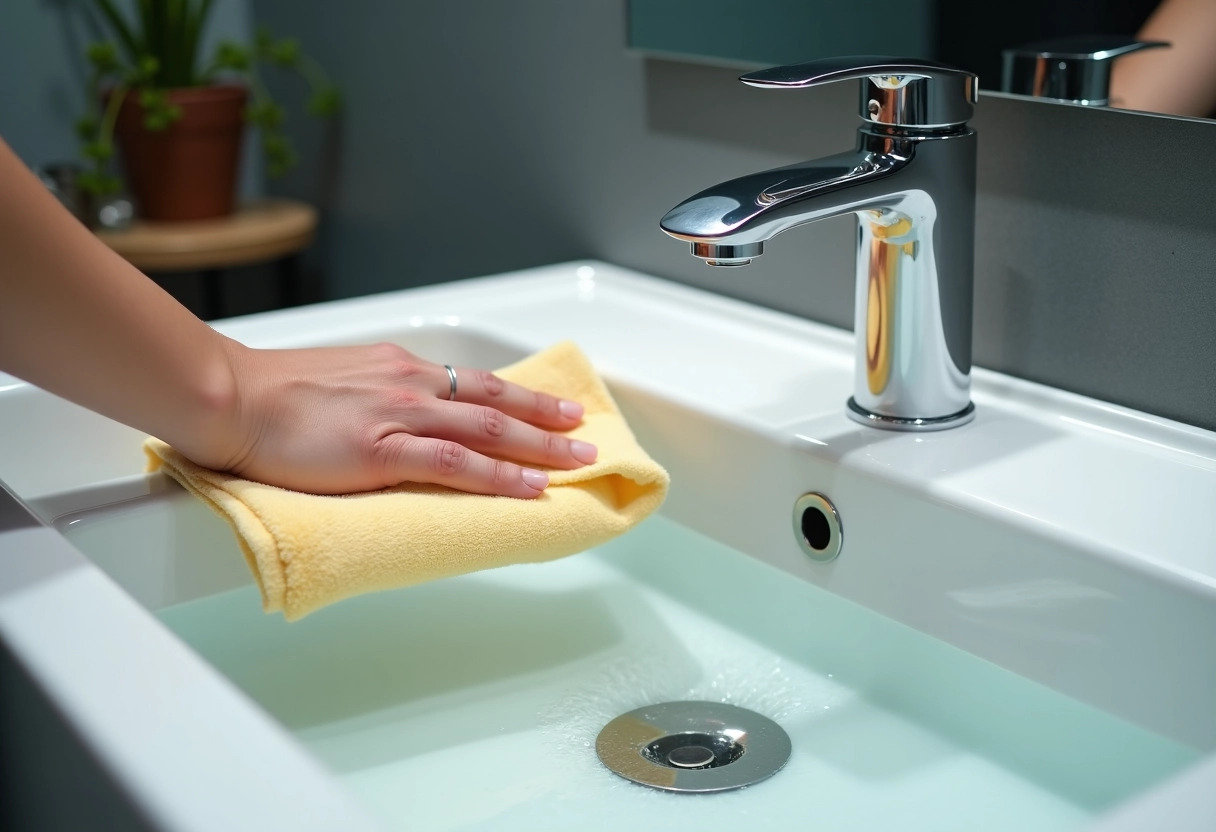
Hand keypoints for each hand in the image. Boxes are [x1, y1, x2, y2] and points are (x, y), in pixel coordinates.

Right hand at [176, 339, 596, 496]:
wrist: (230, 396)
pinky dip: (498, 476)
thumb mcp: (341, 380)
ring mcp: (400, 417)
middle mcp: (410, 385)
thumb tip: (399, 419)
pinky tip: (528, 489)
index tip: (552, 409)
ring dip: (539, 449)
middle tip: (585, 433)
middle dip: (546, 421)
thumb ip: (378, 396)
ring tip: (577, 462)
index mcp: (400, 368)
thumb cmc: (272, 391)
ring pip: (488, 430)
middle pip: (496, 402)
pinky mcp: (381, 450)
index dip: (521, 397)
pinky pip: (455, 463)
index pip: (476, 382)